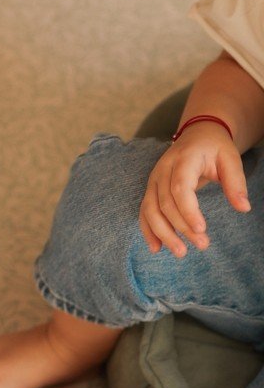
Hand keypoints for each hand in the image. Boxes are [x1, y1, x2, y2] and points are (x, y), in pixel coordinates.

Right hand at [139, 121, 250, 256]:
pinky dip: (148, 231)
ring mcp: (153, 181)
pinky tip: (157, 248)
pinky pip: (144, 213)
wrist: (196, 136)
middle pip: (165, 204)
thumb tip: (243, 208)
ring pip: (151, 211)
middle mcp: (161, 171)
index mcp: (182, 160)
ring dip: (163, 234)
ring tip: (180, 252)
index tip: (202, 229)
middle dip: (181, 228)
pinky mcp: (150, 191)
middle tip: (202, 245)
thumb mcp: (230, 159)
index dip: (188, 210)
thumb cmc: (214, 148)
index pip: (179, 188)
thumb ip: (235, 182)